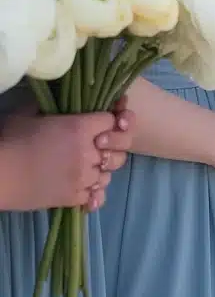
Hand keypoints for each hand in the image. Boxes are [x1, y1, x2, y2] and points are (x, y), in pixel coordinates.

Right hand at [0, 110, 132, 211]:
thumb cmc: (12, 139)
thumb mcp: (32, 113)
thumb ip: (54, 105)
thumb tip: (61, 98)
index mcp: (80, 127)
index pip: (112, 120)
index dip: (108, 119)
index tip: (99, 121)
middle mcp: (87, 153)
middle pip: (120, 149)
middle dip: (114, 145)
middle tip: (99, 144)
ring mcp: (82, 178)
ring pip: (109, 174)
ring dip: (102, 169)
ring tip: (87, 166)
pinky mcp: (72, 199)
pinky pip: (96, 196)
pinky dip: (93, 192)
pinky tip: (84, 186)